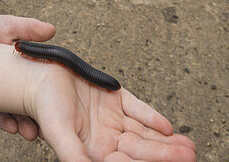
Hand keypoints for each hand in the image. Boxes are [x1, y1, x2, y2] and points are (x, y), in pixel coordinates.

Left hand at [0, 14, 55, 139]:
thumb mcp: (8, 27)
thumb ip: (28, 28)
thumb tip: (51, 30)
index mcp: (29, 67)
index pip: (46, 83)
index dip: (54, 95)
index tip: (63, 106)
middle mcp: (19, 84)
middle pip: (33, 102)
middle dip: (40, 116)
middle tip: (47, 126)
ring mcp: (2, 93)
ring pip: (15, 112)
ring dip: (23, 123)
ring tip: (29, 132)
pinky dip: (3, 120)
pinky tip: (11, 126)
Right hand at [28, 67, 196, 161]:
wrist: (39, 76)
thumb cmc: (44, 106)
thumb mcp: (59, 133)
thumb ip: (74, 156)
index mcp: (94, 152)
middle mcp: (107, 138)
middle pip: (142, 149)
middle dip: (165, 154)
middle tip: (189, 156)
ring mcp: (113, 119)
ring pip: (144, 132)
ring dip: (166, 140)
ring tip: (188, 146)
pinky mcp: (115, 98)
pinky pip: (138, 109)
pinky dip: (152, 117)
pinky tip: (167, 127)